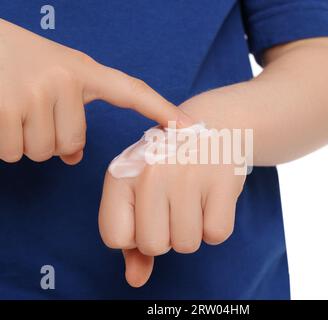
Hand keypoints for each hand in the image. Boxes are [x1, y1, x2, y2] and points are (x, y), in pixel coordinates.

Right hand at [0, 19, 186, 163]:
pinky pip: (13, 152)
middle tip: (29, 110)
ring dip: (25, 142)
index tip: (189, 126)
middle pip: (71, 144)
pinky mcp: (4, 108)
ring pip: (42, 151)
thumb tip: (74, 156)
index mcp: (81, 69)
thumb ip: (71, 113)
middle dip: (51, 140)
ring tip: (12, 109)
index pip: (131, 91)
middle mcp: (64, 79)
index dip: (161, 109)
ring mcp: (35, 92)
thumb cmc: (13, 61)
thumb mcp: (51, 76)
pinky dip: (3, 144)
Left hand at [99, 134, 245, 286]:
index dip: (135, 234)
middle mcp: (150, 173)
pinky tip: (212, 197)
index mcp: (120, 175)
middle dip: (167, 234)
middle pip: (153, 246)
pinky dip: (216, 225)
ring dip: (192, 230)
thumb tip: (135, 280)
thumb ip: (132, 238)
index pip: (115, 238)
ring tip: (195, 197)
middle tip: (175, 202)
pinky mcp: (222, 179)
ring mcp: (187, 175)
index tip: (148, 212)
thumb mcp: (140, 191)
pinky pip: (216, 235)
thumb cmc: (169, 165)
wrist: (212, 126)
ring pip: (187, 245)